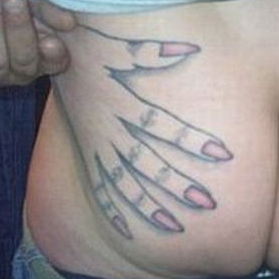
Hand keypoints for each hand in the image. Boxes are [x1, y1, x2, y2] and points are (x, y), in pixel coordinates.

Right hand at [57, 26, 232, 237]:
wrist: (56, 55)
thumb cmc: (98, 49)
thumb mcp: (124, 46)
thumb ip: (156, 51)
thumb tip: (191, 48)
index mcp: (122, 103)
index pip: (161, 126)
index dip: (190, 139)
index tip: (222, 153)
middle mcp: (110, 130)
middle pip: (146, 162)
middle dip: (175, 182)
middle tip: (206, 201)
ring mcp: (98, 146)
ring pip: (124, 183)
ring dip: (148, 205)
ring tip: (175, 226)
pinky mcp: (91, 155)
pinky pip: (101, 187)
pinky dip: (112, 210)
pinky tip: (128, 232)